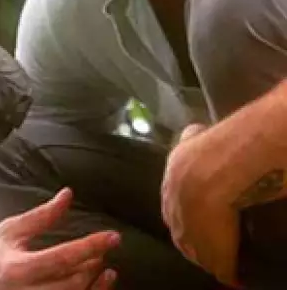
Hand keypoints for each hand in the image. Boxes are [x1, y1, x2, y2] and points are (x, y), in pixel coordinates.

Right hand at [0, 188, 118, 289]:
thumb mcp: (9, 231)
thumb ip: (40, 217)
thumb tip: (67, 195)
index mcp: (15, 268)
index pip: (61, 257)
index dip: (90, 246)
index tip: (113, 237)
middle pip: (72, 282)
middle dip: (93, 264)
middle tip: (103, 248)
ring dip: (95, 283)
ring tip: (104, 266)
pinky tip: (99, 282)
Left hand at [161, 123, 240, 285]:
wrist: (213, 171)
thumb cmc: (206, 151)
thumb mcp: (191, 138)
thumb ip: (191, 138)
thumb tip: (195, 132)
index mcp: (169, 190)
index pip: (175, 209)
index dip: (187, 215)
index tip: (199, 219)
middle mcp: (175, 216)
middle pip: (183, 235)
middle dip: (195, 240)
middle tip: (211, 244)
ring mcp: (192, 237)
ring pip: (199, 254)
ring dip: (210, 258)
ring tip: (226, 260)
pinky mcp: (214, 254)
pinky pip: (221, 268)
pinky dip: (230, 273)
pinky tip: (239, 276)